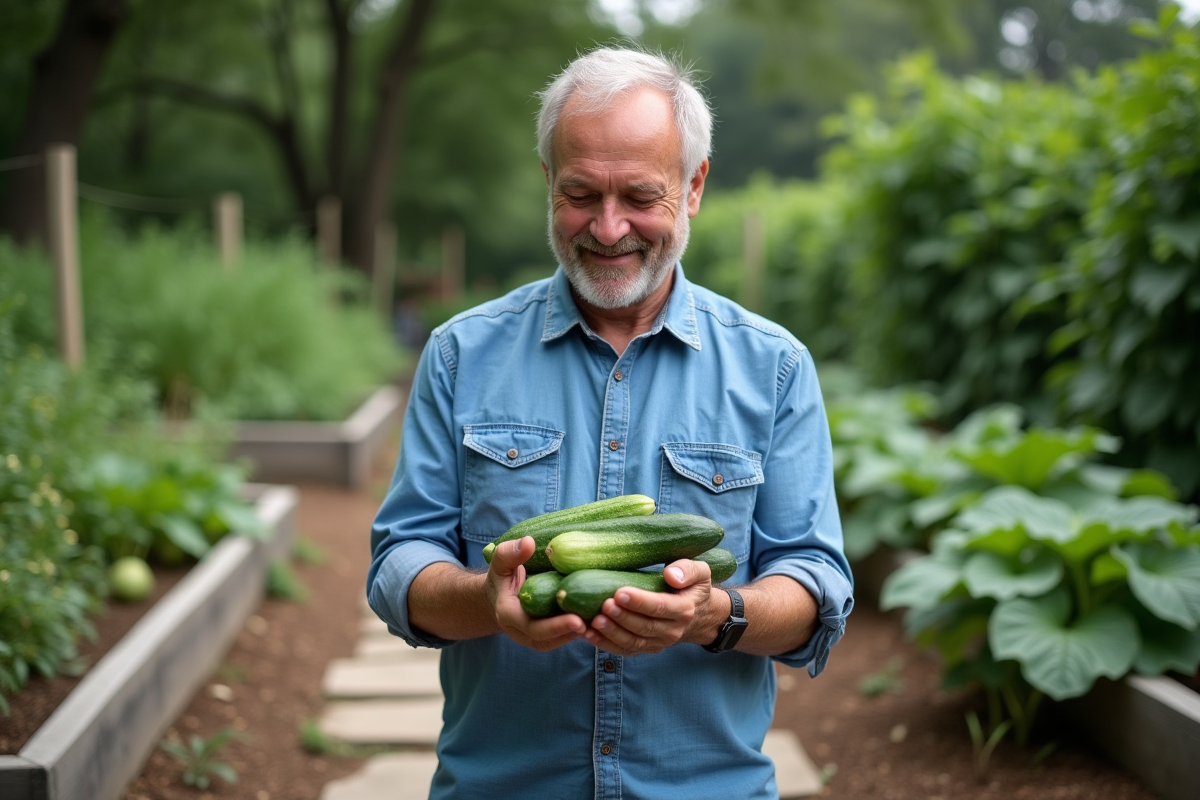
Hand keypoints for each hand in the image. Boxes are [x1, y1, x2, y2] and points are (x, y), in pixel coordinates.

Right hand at [486, 536, 585, 650]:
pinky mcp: (542, 635)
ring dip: (576, 634)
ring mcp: (530, 635)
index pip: (532, 627)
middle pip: (547, 639)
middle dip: (570, 633)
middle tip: (594, 623)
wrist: (496, 594)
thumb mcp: (501, 561)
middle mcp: (519, 631)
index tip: (577, 620)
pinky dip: (576, 631)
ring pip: (555, 641)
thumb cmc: (501, 574)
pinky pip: (559, 637)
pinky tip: (596, 620)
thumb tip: (528, 542)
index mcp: (508, 614)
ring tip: (600, 622)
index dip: (555, 626)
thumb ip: (511, 552)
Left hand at [583, 558, 719, 655]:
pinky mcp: (645, 648)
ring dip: (612, 633)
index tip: (620, 592)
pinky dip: (605, 644)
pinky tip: (588, 633)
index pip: (660, 607)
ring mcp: (658, 642)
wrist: (699, 615)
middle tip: (604, 605)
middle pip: (644, 627)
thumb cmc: (693, 587)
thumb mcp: (700, 573)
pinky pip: (624, 650)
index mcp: (684, 610)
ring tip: (593, 621)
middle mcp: (671, 630)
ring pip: (633, 642)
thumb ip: (688, 570)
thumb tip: (670, 575)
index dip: (639, 601)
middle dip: (622, 617)